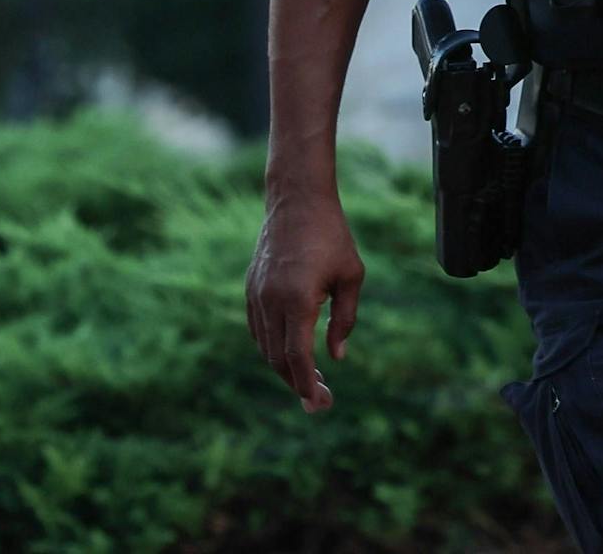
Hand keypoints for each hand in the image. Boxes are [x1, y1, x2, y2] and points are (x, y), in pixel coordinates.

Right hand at [246, 189, 364, 413]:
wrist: (297, 198)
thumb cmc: (331, 234)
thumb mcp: (351, 275)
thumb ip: (344, 320)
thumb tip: (337, 358)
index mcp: (298, 298)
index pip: (298, 357)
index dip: (307, 385)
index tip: (319, 404)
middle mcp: (271, 299)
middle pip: (278, 358)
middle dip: (298, 384)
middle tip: (320, 401)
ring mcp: (257, 293)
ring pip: (265, 346)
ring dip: (284, 368)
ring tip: (309, 379)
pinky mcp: (251, 285)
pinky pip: (257, 328)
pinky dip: (271, 347)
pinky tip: (289, 352)